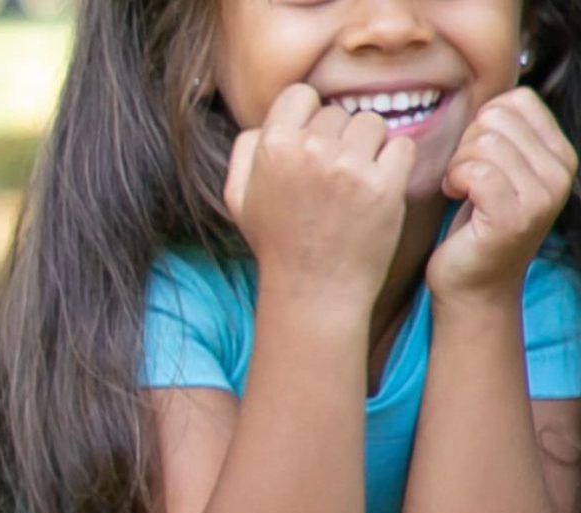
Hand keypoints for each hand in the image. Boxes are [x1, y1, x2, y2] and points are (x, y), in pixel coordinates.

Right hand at [226, 84, 414, 303]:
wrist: (313, 289)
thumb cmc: (276, 242)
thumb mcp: (238, 198)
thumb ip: (244, 151)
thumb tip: (265, 122)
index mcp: (272, 147)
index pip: (301, 95)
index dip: (307, 117)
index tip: (310, 144)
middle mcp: (310, 151)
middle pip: (338, 111)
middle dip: (337, 138)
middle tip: (330, 176)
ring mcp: (349, 167)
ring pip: (372, 123)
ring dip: (369, 146)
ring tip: (355, 180)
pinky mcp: (384, 185)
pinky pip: (402, 146)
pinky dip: (395, 163)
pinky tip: (378, 187)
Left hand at [428, 89, 578, 301]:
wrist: (474, 284)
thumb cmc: (476, 222)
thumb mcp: (500, 169)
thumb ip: (503, 132)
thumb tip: (492, 96)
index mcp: (560, 154)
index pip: (518, 100)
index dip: (482, 121)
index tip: (477, 155)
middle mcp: (560, 173)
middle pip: (496, 118)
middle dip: (466, 143)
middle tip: (464, 176)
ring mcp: (541, 195)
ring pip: (484, 143)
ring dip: (457, 165)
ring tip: (461, 189)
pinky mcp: (514, 216)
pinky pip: (474, 171)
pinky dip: (453, 181)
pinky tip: (456, 198)